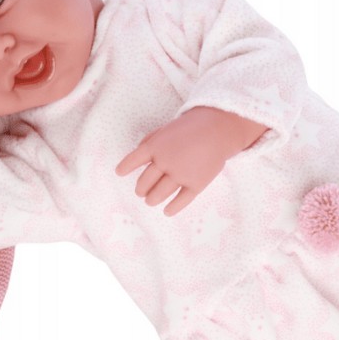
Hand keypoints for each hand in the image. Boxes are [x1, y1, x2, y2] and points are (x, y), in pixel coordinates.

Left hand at [115, 107, 266, 215]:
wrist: (219, 129)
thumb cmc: (191, 128)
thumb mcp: (166, 129)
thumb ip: (150, 142)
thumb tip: (136, 157)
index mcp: (155, 146)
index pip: (133, 160)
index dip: (125, 167)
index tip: (119, 173)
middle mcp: (165, 161)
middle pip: (145, 183)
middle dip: (141, 189)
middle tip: (140, 192)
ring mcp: (181, 174)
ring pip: (159, 195)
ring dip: (151, 200)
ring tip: (150, 201)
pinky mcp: (196, 184)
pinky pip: (181, 200)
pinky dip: (172, 208)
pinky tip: (167, 211)